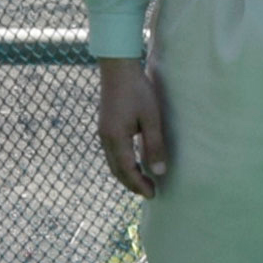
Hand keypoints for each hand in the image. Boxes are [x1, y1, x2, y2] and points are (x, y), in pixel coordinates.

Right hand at [96, 57, 171, 196]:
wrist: (118, 68)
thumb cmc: (137, 90)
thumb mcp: (151, 118)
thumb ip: (154, 145)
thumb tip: (159, 172)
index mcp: (116, 138)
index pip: (128, 170)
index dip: (140, 185)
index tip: (152, 194)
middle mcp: (106, 139)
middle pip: (117, 170)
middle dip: (132, 184)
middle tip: (149, 192)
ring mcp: (103, 132)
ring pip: (113, 162)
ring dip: (127, 174)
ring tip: (143, 180)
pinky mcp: (105, 126)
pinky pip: (112, 153)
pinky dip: (122, 163)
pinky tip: (133, 161)